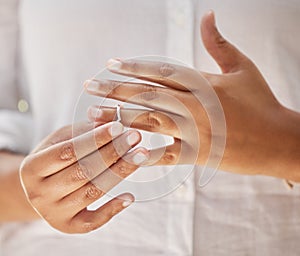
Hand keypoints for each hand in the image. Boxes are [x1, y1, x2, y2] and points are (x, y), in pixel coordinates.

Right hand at [20, 121, 148, 232]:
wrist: (41, 189)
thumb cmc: (54, 159)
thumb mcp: (61, 139)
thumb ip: (84, 130)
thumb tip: (113, 119)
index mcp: (31, 168)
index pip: (69, 151)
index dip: (95, 139)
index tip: (119, 126)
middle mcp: (38, 193)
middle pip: (83, 171)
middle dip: (113, 152)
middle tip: (136, 137)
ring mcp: (52, 213)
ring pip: (92, 192)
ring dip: (120, 172)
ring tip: (140, 156)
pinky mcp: (68, 226)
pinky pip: (93, 221)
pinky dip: (112, 209)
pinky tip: (130, 196)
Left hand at [85, 11, 299, 180]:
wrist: (278, 140)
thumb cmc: (261, 102)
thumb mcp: (242, 67)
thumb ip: (219, 43)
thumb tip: (208, 14)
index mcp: (204, 83)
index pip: (162, 71)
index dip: (134, 66)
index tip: (110, 64)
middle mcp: (195, 105)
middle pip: (148, 95)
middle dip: (115, 90)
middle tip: (89, 87)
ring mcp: (195, 131)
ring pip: (149, 122)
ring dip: (118, 119)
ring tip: (92, 116)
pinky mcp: (197, 155)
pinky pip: (165, 155)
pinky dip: (144, 155)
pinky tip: (121, 153)